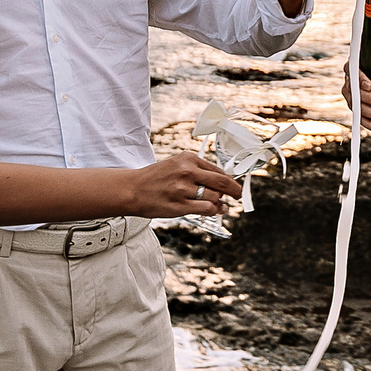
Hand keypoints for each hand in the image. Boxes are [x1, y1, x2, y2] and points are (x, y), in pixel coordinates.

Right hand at [128, 152, 246, 219]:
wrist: (132, 189)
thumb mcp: (176, 165)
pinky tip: (216, 211)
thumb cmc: (155, 178)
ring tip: (222, 206)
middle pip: (222, 182)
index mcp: (188, 159)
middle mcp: (187, 172)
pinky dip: (215, 211)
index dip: (230, 180)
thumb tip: (221, 181)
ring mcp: (183, 189)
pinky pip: (207, 209)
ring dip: (221, 203)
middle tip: (239, 195)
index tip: (234, 185)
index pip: (218, 170)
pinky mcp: (180, 205)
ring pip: (215, 197)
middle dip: (235, 190)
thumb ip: (197, 171)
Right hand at [356, 55, 370, 128]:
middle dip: (369, 99)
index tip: (370, 85)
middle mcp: (354, 81)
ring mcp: (357, 97)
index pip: (352, 68)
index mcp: (361, 64)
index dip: (358, 78)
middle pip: (355, 91)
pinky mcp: (363, 110)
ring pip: (358, 107)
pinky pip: (363, 119)